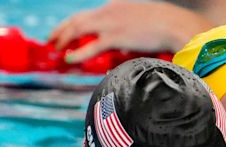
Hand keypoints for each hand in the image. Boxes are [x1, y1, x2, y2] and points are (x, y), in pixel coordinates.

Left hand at [49, 0, 212, 62]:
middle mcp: (108, 13)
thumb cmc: (164, 26)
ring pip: (78, 29)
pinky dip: (78, 52)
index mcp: (115, 8)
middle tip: (51, 40)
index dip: (73, 23)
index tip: (65, 31)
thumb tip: (126, 44)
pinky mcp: (115, 37)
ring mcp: (110, 24)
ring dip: (63, 39)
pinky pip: (91, 46)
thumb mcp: (143, 23)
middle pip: (77, 19)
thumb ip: (130, 30)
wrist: (174, 25)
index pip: (87, 14)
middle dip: (61, 30)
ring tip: (55, 48)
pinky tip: (70, 58)